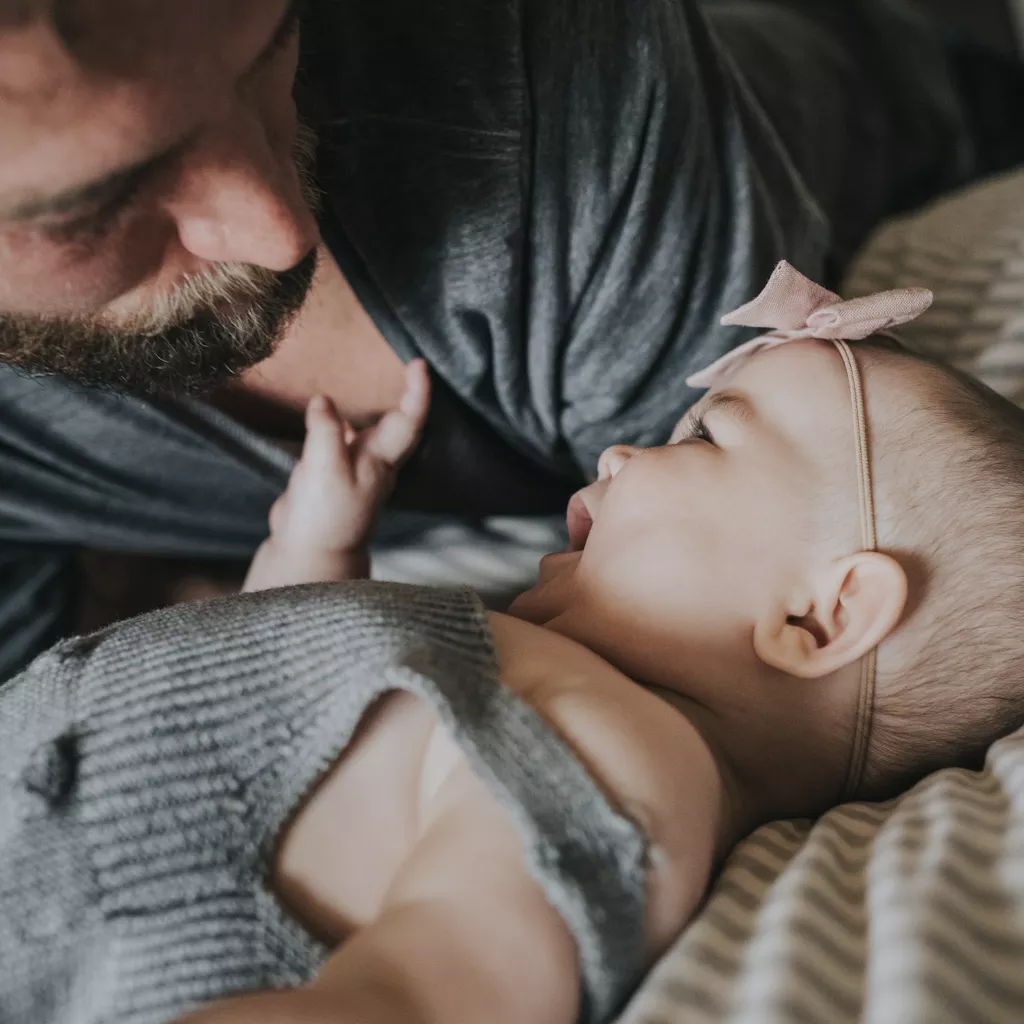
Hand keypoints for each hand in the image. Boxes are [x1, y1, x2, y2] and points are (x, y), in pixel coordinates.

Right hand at [271, 359, 429, 555]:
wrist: (309, 552)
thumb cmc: (325, 516)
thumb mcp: (325, 469)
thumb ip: (326, 431)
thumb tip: (323, 400)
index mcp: (381, 460)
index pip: (408, 420)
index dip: (417, 392)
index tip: (419, 364)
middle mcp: (373, 463)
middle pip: (396, 423)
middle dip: (404, 394)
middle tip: (407, 365)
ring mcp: (352, 469)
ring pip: (367, 431)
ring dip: (370, 407)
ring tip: (368, 379)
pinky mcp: (330, 475)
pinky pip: (339, 440)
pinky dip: (334, 423)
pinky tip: (323, 412)